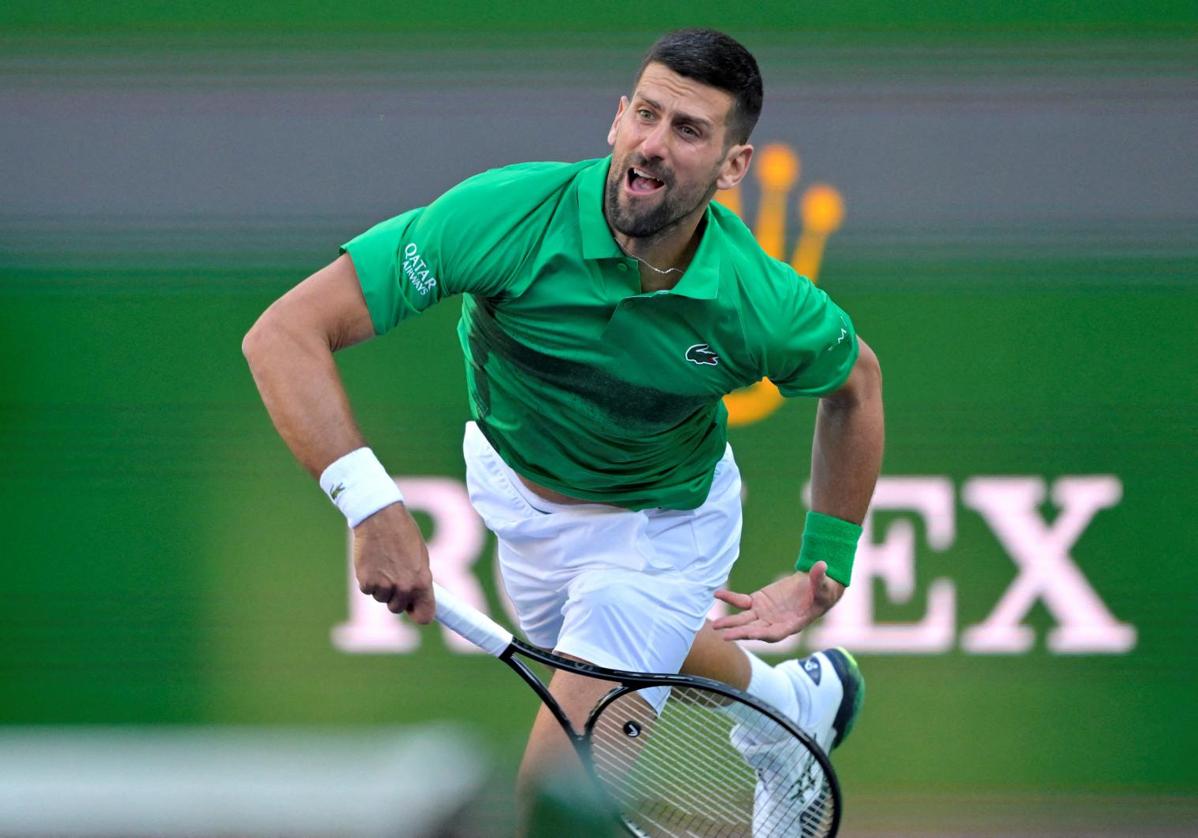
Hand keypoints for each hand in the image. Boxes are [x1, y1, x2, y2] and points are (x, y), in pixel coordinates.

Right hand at [352, 502, 435, 622]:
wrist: (380, 518)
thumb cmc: (403, 534)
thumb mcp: (421, 557)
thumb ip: (419, 580)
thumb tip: (416, 599)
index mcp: (422, 582)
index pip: (424, 617)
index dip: (418, 613)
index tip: (413, 610)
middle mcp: (404, 588)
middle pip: (397, 608)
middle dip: (395, 597)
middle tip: (393, 576)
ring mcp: (384, 586)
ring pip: (381, 599)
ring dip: (380, 587)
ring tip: (383, 564)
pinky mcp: (366, 582)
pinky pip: (367, 590)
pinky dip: (368, 580)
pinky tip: (372, 562)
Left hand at [712, 561, 844, 642]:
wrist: (813, 587)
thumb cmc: (822, 591)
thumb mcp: (823, 587)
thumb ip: (819, 579)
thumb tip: (821, 565)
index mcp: (791, 624)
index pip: (775, 633)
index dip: (763, 634)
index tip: (750, 635)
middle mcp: (775, 622)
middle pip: (755, 630)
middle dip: (740, 633)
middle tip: (725, 636)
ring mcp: (764, 614)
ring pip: (745, 620)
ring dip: (730, 622)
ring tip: (715, 625)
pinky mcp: (758, 602)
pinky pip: (741, 602)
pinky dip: (730, 598)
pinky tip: (718, 593)